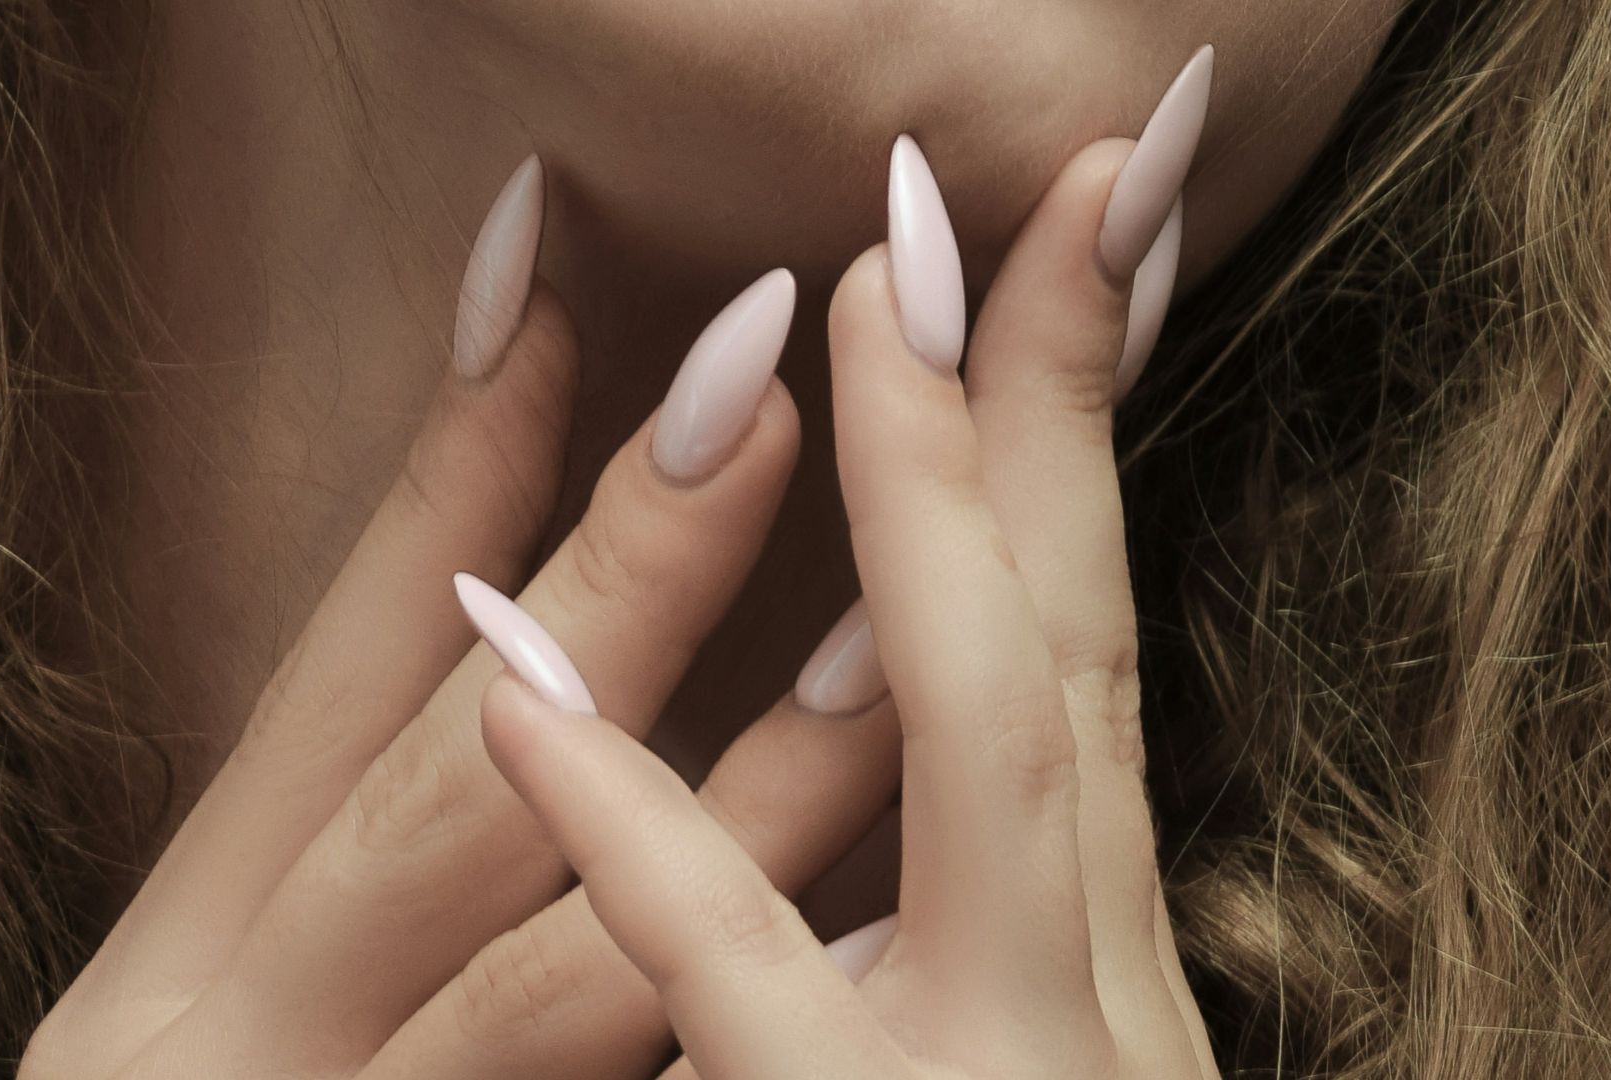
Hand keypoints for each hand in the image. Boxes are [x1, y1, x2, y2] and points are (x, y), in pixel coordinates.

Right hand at [22, 160, 902, 1078]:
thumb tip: (517, 545)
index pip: (328, 675)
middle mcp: (231, 1049)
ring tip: (886, 650)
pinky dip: (756, 1036)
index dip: (456, 474)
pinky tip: (881, 948)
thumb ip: (381, 778)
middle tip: (765, 381)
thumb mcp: (273, 951)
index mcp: (191, 952)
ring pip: (561, 990)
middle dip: (615, 581)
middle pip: (447, 794)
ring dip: (733, 820)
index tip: (571, 276)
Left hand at [477, 135, 1220, 1078]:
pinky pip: (733, 985)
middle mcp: (1066, 996)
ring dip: (920, 524)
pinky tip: (524, 680)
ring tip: (852, 320)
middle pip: (1060, 660)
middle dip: (1043, 417)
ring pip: (975, 763)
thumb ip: (954, 921)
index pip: (1085, 663)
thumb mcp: (986, 1049)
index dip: (1077, 449)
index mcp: (1081, 959)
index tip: (1086, 247)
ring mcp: (979, 1074)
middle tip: (1052, 190)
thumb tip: (895, 720)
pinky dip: (645, 834)